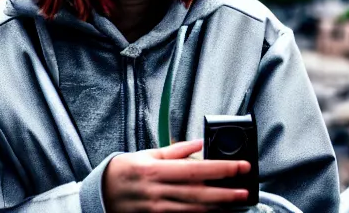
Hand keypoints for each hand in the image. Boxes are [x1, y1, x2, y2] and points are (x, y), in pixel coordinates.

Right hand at [102, 139, 249, 211]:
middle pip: (199, 193)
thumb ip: (176, 150)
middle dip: (226, 192)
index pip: (195, 169)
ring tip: (236, 201)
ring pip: (194, 210)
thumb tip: (199, 143)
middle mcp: (158, 191)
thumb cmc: (125, 170)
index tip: (239, 166)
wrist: (102, 192)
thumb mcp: (148, 154)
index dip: (220, 169)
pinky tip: (216, 211)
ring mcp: (158, 209)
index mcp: (156, 170)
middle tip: (246, 189)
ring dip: (218, 206)